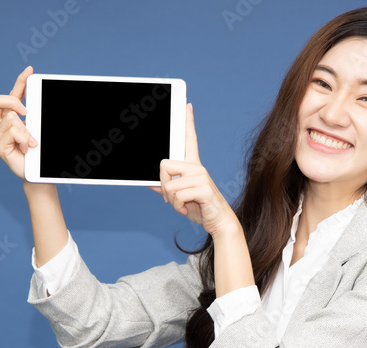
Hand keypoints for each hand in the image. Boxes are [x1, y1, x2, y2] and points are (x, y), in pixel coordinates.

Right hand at [0, 66, 35, 180]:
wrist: (37, 173)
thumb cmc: (36, 152)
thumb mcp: (35, 128)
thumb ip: (33, 115)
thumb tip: (38, 99)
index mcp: (6, 118)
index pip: (11, 94)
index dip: (20, 81)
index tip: (30, 71)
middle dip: (13, 101)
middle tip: (27, 112)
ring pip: (10, 118)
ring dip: (26, 129)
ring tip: (32, 142)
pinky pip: (12, 132)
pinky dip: (25, 138)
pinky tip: (29, 147)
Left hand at [150, 103, 238, 236]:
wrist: (218, 222)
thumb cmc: (199, 208)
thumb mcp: (179, 197)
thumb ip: (165, 188)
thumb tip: (149, 182)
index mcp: (192, 166)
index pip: (189, 140)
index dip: (188, 122)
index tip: (187, 105)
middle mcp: (197, 167)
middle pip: (164, 165)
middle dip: (162, 185)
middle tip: (171, 198)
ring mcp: (201, 176)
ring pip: (168, 185)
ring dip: (171, 201)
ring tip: (182, 206)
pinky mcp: (203, 188)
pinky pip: (177, 195)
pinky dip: (178, 206)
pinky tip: (186, 209)